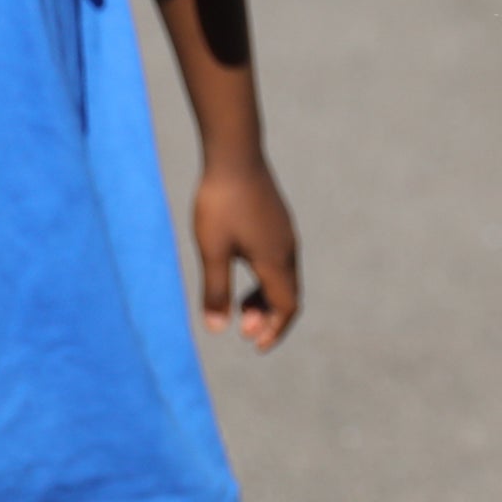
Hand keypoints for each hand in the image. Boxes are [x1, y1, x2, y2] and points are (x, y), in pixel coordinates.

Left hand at [193, 153, 300, 349]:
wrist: (235, 155)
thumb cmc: (220, 203)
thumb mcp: (212, 250)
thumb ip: (216, 290)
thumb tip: (218, 330)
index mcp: (276, 261)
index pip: (287, 307)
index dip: (273, 330)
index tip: (254, 346)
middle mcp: (288, 250)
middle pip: (289, 294)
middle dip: (269, 317)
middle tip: (244, 330)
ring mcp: (285, 235)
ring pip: (284, 277)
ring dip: (266, 298)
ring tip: (240, 306)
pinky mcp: (277, 222)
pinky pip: (279, 261)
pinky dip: (265, 279)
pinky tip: (241, 270)